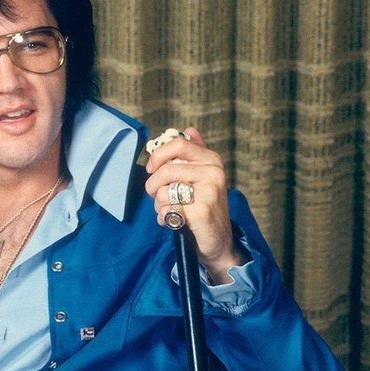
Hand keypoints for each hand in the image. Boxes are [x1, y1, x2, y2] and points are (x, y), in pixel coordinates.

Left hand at [144, 127, 243, 281]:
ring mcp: (209, 192)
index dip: (158, 155)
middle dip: (152, 186)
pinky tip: (173, 221)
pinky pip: (166, 209)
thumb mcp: (201, 177)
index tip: (151, 168)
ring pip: (163, 190)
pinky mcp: (202, 211)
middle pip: (165, 170)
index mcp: (212, 160)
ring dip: (158, 204)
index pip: (178, 144)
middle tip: (155, 195)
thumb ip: (193, 154)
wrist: (218, 241)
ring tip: (169, 210)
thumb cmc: (203, 207)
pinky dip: (163, 218)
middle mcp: (213, 172)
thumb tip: (189, 129)